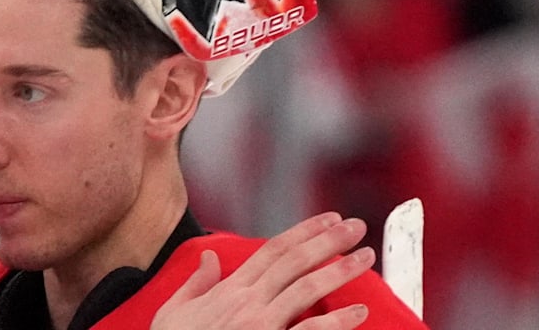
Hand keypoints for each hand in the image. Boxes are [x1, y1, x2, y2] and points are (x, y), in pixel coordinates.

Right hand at [151, 212, 374, 328]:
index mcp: (228, 290)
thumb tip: (210, 258)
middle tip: (357, 227)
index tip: (328, 219)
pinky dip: (336, 323)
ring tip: (365, 258)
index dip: (303, 231)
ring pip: (306, 289)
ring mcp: (259, 325)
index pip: (272, 250)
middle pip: (295, 261)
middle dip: (329, 240)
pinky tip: (358, 313)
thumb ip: (196, 283)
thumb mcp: (173, 312)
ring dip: (340, 271)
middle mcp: (246, 302)